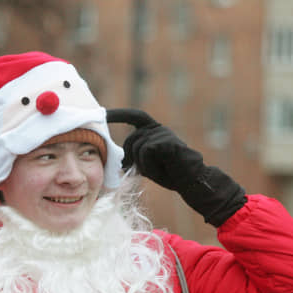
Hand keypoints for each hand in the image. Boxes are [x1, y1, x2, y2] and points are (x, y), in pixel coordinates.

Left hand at [107, 108, 246, 225]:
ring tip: (159, 169)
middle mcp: (157, 128)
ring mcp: (163, 132)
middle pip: (131, 140)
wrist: (189, 180)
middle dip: (131, 158)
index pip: (133, 116)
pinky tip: (163, 168)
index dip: (118, 114)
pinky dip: (150, 165)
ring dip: (143, 165)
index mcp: (152, 130)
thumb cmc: (167, 173)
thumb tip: (117, 157)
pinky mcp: (167, 140)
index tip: (103, 112)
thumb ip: (133, 155)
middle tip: (144, 171)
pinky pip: (146, 152)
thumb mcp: (145, 163)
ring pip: (137, 148)